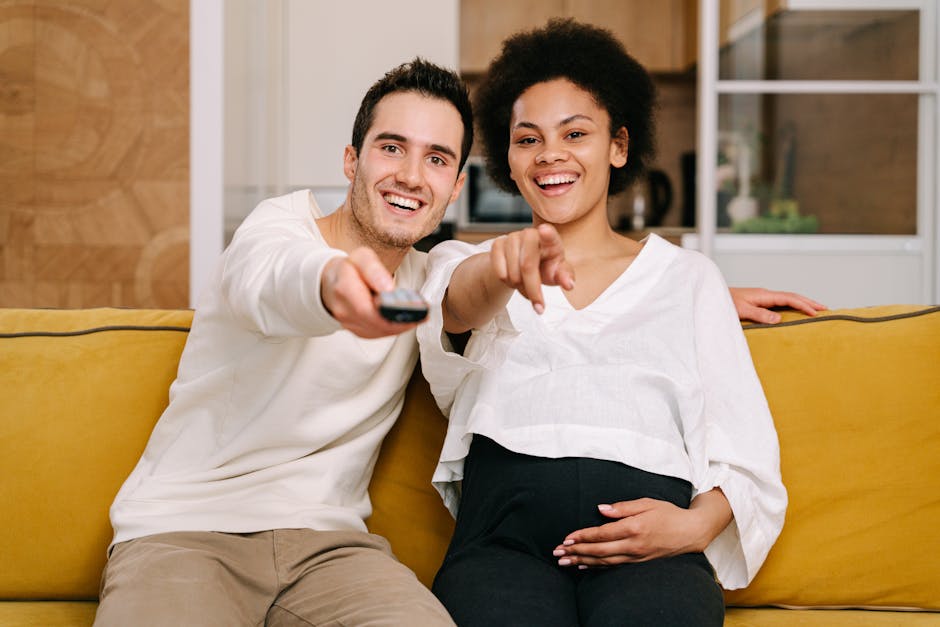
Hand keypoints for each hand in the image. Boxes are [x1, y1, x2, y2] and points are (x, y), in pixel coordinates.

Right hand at [320, 247, 419, 337]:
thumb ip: (374, 269)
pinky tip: (407, 320)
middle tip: (422, 314)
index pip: (366, 309)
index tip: (410, 308)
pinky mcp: (357, 330)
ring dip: (400, 326)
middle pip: (375, 323)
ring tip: (419, 316)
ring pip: (379, 331)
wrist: (332, 281)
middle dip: (400, 321)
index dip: (389, 313)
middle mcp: (344, 310)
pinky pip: (378, 333)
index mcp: (344, 289)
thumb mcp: (361, 257)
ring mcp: (349, 323)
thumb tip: (387, 288)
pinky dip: (394, 328)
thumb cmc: (349, 268)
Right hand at [490, 223, 574, 313]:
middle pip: (527, 266)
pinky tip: (514, 280)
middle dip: (533, 290)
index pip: (549, 234)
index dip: (546, 234)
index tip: (544, 230)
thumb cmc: (545, 267)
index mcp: (550, 239)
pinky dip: (507, 283)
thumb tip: (569, 285)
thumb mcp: (557, 273)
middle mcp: (530, 234)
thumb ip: (565, 277)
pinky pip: (500, 272)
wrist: (522, 265)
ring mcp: (512, 237)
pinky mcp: (497, 244)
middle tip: (539, 308)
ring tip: (526, 286)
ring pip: (512, 273)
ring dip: (520, 288)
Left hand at [552, 499, 708, 568]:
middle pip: (600, 551)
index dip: (583, 536)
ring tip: (565, 561)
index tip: (567, 538)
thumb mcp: (647, 502)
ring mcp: (637, 556)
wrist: (691, 532)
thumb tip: (600, 509)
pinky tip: (584, 566)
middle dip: (576, 551)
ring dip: (583, 561)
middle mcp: (634, 545)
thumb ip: (622, 507)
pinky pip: (614, 566)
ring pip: (605, 561)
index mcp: (634, 527)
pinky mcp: (639, 562)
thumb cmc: (668, 513)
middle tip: (558, 552)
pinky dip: (597, 567)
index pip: (603, 534)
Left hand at [729, 287, 826, 323]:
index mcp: (763, 295)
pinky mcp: (758, 302)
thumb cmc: (724, 303)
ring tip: (815, 309)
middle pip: (792, 296)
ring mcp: (762, 297)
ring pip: (787, 299)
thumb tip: (779, 319)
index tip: (816, 313)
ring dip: (801, 303)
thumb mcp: (741, 311)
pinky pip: (779, 303)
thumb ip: (759, 315)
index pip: (789, 298)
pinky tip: (793, 311)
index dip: (804, 305)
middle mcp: (765, 294)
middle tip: (825, 309)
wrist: (711, 297)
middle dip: (809, 302)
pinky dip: (791, 306)